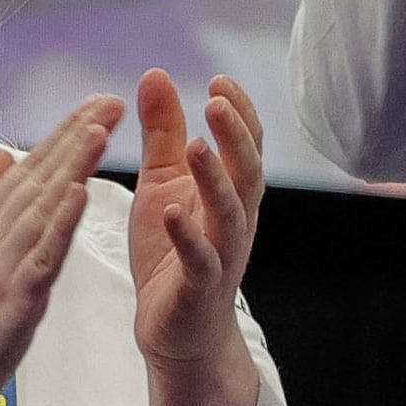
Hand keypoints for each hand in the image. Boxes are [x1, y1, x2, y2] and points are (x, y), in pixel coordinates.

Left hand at [130, 69, 270, 405]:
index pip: (246, 146)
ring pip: (229, 213)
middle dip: (236, 137)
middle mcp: (235, 221)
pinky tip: (172, 212)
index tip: (221, 80)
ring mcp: (221, 255)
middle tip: (217, 102)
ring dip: (215, 179)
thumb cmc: (171, 252)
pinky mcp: (198, 288)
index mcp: (229, 193)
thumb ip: (163, 132)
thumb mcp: (162, 184)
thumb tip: (157, 74)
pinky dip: (188, 236)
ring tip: (196, 146)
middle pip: (248, 173)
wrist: (176, 331)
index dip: (240, 114)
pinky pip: (200, 260)